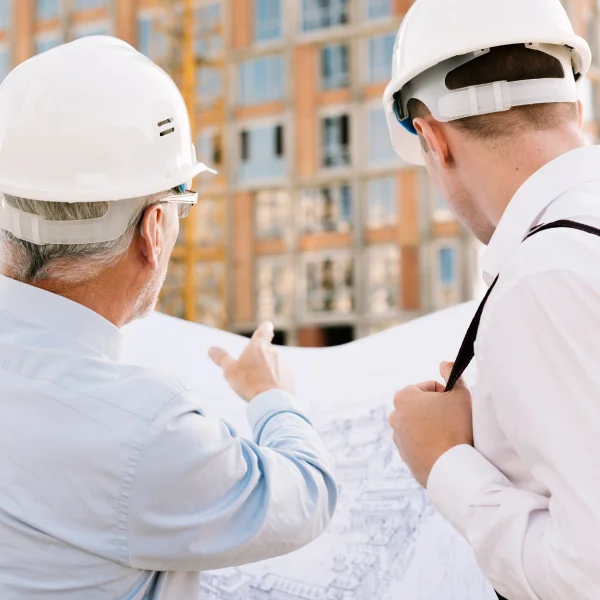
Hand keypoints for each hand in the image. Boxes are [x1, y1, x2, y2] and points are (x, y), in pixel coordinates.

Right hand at [208, 322, 293, 402]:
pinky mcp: (288, 378)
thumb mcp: (230, 370)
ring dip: (266, 370)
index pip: (264, 330)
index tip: (265, 328)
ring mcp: (282, 365)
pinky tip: (266, 391)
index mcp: (259, 346)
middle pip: (266, 349)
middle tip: (248, 368)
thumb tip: (211, 349)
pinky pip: (280, 376)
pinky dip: (274, 381)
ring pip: (273, 363)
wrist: (272, 401)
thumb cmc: (249, 383)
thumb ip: (221, 358)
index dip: (264, 328)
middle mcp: (273, 353)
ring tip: (255, 384)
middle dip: (259, 356)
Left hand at [389, 362, 472, 487]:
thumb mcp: (459, 393)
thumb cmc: (455, 427)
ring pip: (420, 424)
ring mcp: (397, 437)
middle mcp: (395, 416)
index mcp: (403, 396)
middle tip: (453, 420)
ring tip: (448, 435)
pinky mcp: (404, 455)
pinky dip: (430, 442)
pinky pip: (419, 442)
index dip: (447, 393)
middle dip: (437, 409)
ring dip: (433, 426)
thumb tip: (444, 363)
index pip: (430, 386)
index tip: (454, 405)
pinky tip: (443, 448)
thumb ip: (452, 372)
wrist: (451, 468)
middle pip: (423, 405)